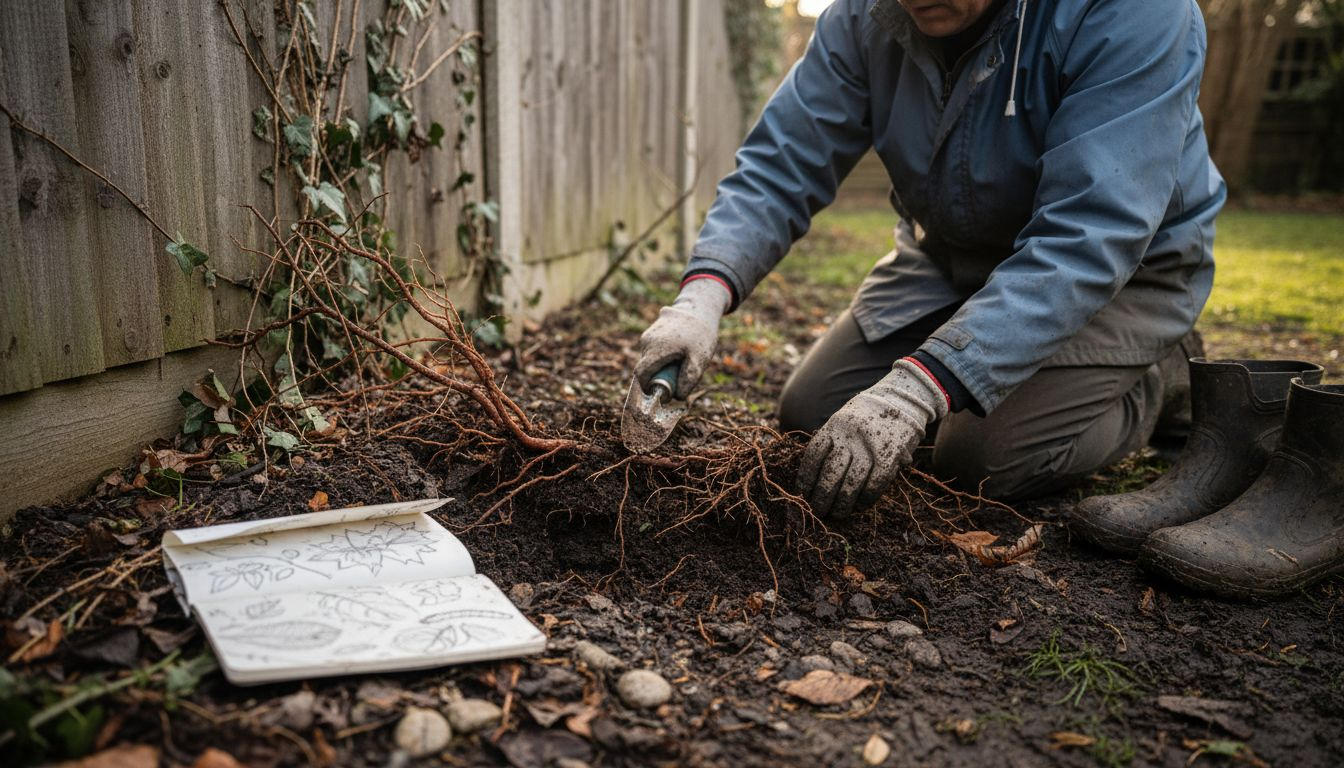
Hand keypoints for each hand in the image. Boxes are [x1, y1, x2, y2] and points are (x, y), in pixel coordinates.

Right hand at [634, 278, 731, 397]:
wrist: (701, 307)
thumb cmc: (701, 335)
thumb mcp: (699, 360)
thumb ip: (688, 380)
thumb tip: (677, 397)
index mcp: (655, 350)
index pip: (641, 375)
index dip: (647, 387)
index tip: (660, 392)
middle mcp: (647, 341)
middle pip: (647, 366)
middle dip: (659, 374)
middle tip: (678, 373)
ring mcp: (649, 332)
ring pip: (651, 356)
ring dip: (662, 362)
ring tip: (682, 356)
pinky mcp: (653, 327)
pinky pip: (655, 346)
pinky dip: (664, 350)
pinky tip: (680, 345)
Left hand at [798, 359, 949, 517]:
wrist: (902, 399)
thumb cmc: (866, 417)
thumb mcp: (843, 421)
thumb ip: (831, 443)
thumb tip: (812, 480)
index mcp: (834, 425)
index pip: (813, 455)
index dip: (805, 478)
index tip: (802, 494)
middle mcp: (850, 435)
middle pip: (830, 473)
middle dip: (822, 497)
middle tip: (818, 510)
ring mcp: (871, 445)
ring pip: (851, 483)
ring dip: (842, 503)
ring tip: (837, 513)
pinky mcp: (891, 455)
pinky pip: (875, 485)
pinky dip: (866, 499)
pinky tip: (859, 506)